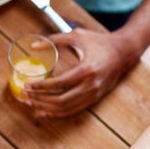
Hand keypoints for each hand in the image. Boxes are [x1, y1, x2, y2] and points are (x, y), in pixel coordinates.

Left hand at [23, 29, 138, 117]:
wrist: (124, 52)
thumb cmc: (99, 42)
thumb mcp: (77, 35)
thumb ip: (55, 39)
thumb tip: (33, 46)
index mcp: (87, 69)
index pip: (60, 83)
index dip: (41, 86)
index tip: (27, 85)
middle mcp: (92, 85)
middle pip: (61, 100)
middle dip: (40, 99)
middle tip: (25, 95)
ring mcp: (94, 94)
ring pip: (66, 108)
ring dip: (46, 108)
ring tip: (30, 103)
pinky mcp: (95, 99)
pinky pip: (74, 110)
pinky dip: (58, 113)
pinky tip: (44, 110)